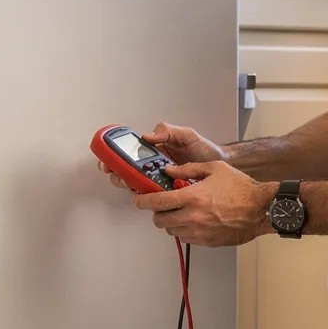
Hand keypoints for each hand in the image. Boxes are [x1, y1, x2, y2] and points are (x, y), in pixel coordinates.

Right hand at [96, 122, 228, 189]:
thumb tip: (148, 136)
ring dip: (132, 186)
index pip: (127, 154)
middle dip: (118, 174)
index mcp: (153, 151)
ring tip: (137, 184)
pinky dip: (148, 197)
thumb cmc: (202, 148)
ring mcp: (158, 181)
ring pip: (136, 186)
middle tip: (121, 175)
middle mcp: (152, 167)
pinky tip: (150, 194)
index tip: (107, 160)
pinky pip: (153, 197)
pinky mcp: (167, 194)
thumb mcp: (185, 134)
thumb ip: (166, 131)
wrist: (220, 165)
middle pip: (126, 173)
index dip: (113, 158)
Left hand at [131, 161, 273, 247]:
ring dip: (172, 222)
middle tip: (163, 206)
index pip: (156, 202)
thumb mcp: (214, 169)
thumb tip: (170, 171)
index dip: (142, 201)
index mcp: (191, 197)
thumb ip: (188, 169)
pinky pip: (187, 238)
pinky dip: (185, 231)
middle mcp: (192, 217)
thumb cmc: (242, 188)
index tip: (138, 200)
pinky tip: (195, 221)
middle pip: (160, 221)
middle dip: (157, 213)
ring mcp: (199, 232)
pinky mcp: (207, 242)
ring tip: (182, 212)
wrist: (262, 208)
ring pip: (172, 231)